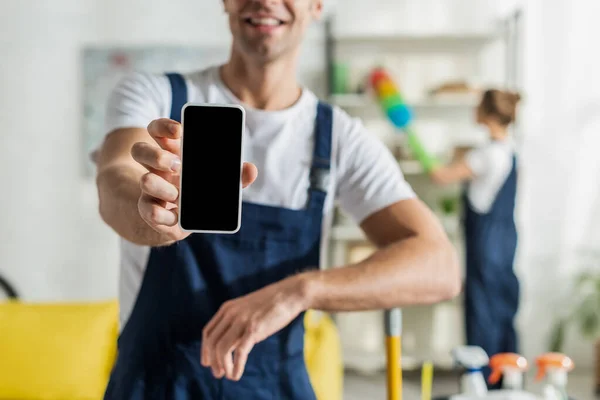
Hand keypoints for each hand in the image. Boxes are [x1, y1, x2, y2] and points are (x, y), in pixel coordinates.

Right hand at [131, 118, 257, 240]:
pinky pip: (147, 210)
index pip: (158, 130)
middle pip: (140, 150)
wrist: (185, 221)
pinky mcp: (151, 211)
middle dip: (157, 155)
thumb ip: (235, 175)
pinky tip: (173, 216)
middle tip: (177, 164)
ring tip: (177, 194)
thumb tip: (250, 170)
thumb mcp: (219, 181)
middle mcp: (157, 168)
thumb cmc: (201, 192)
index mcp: (172, 152)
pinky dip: (160, 214)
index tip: (179, 131)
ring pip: (143, 180)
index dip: (164, 126)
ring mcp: (151, 190)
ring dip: (159, 186)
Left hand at [201, 275, 311, 380]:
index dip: (205, 350)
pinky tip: (236, 375)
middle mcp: (231, 314)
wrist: (289, 294)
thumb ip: (237, 323)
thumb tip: (232, 343)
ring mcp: (242, 321)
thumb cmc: (271, 303)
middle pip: (212, 342)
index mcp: (227, 308)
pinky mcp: (254, 329)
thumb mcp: (247, 309)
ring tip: (227, 375)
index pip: (208, 332)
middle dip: (212, 360)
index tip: (207, 362)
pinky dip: (235, 366)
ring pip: (221, 348)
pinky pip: (239, 352)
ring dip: (222, 365)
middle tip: (217, 374)